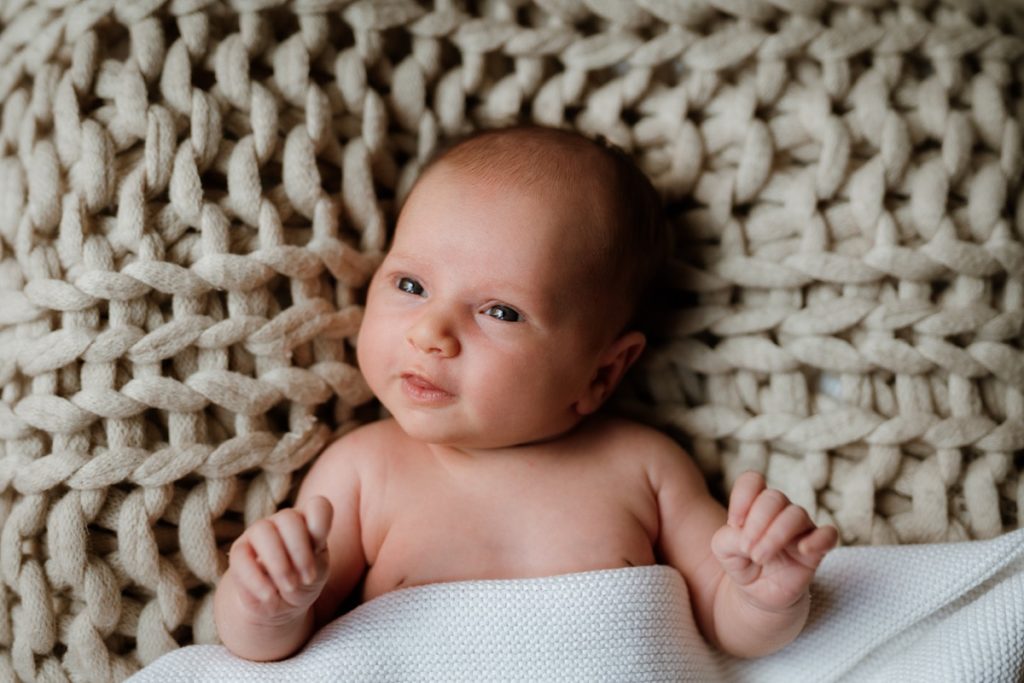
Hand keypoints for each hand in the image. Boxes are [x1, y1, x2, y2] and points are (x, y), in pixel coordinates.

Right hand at [228, 495, 333, 621]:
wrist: (277, 603)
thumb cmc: (303, 581)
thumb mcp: (318, 573)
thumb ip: (315, 561)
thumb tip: (299, 558)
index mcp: (308, 521)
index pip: (318, 506)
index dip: (321, 526)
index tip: (319, 550)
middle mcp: (282, 521)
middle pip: (289, 519)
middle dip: (300, 552)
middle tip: (306, 579)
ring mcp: (258, 532)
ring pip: (262, 531)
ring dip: (279, 564)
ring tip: (289, 588)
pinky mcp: (238, 552)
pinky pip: (241, 558)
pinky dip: (257, 580)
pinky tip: (269, 597)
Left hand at [711, 471, 836, 611]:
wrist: (757, 593)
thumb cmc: (741, 562)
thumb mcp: (722, 551)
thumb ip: (727, 538)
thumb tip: (745, 536)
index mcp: (755, 504)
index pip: (752, 482)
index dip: (742, 497)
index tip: (733, 523)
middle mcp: (780, 511)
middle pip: (774, 497)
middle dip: (757, 523)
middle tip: (747, 549)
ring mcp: (800, 528)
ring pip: (796, 514)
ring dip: (775, 535)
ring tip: (759, 557)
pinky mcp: (817, 549)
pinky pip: (828, 535)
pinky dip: (818, 539)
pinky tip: (803, 550)